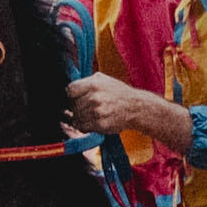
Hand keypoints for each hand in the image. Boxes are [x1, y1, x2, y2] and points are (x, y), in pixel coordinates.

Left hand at [64, 74, 183, 144]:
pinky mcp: (99, 124)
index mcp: (94, 84)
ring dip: (79, 118)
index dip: (71, 95)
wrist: (136, 108)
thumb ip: (87, 81)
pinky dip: (84, 126)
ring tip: (89, 115)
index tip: (75, 98)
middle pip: (72, 105)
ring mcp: (97, 112)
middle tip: (85, 108)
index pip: (70, 90)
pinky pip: (82, 127)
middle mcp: (94, 97)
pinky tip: (92, 122)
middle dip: (76, 107)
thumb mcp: (104, 79)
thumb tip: (70, 87)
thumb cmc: (119, 93)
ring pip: (76, 117)